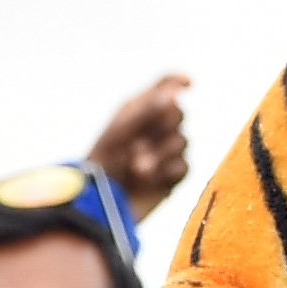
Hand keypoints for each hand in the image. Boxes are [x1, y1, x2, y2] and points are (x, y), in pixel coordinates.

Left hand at [91, 73, 194, 220]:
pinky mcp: (172, 176)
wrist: (99, 205)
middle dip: (159, 128)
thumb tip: (176, 93)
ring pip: (182, 140)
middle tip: (134, 147)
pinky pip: (183, 165)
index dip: (177, 82)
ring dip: (159, 154)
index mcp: (138, 111)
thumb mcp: (121, 131)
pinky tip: (148, 180)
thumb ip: (148, 109)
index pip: (165, 86)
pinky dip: (165, 171)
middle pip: (177, 113)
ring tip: (135, 168)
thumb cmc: (102, 163)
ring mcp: (165, 152)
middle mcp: (154, 129)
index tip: (187, 84)